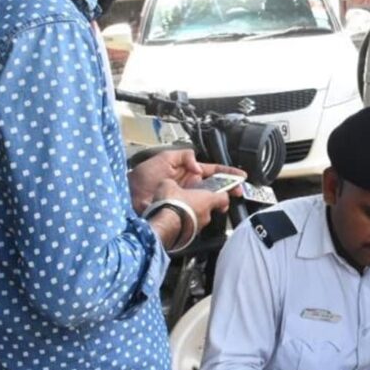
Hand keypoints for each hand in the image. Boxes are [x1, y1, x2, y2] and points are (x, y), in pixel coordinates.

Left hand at [128, 149, 245, 213]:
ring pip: (212, 201)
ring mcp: (188, 201)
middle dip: (229, 188)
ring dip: (220, 200)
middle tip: (239, 191)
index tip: (240, 176)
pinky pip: (201, 213)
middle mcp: (190, 187)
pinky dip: (208, 211)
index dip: (227, 173)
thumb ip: (183, 156)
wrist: (129, 200)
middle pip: (216, 187)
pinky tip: (211, 209)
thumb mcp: (163, 158)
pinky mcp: (184, 213)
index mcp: (187, 172)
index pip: (212, 171)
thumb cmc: (141, 180)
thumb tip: (199, 166)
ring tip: (226, 199)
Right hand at [153, 179, 230, 231]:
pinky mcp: (189, 238)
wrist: (164, 225)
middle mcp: (206, 215)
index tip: (219, 193)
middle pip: (209, 210)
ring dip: (191, 216)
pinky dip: (183, 227)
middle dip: (199, 205)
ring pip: (198, 221)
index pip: (224, 198)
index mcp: (207, 200)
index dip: (221, 195)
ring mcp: (198, 228)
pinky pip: (189, 231)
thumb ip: (174, 184)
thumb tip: (169, 184)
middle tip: (189, 201)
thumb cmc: (171, 204)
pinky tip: (172, 223)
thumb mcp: (169, 185)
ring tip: (177, 212)